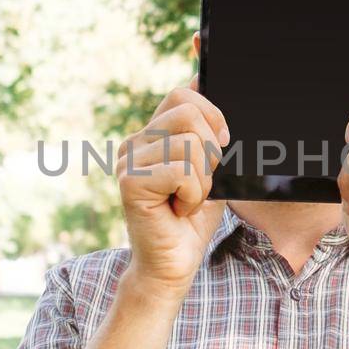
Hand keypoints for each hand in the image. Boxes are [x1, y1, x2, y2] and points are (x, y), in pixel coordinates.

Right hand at [117, 80, 227, 302]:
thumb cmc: (192, 220)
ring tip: (187, 200)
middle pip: (190, 113)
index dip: (212, 115)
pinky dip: (193, 195)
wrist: (173, 265)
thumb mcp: (210, 168)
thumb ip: (208, 132)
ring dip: (203, 180)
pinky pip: (182, 171)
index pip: (183, 95)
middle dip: (211, 152)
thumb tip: (203, 82)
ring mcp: (128, 161)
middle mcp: (135, 143)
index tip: (220, 145)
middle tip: (199, 184)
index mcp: (152, 135)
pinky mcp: (130, 182)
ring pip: (190, 144)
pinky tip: (179, 210)